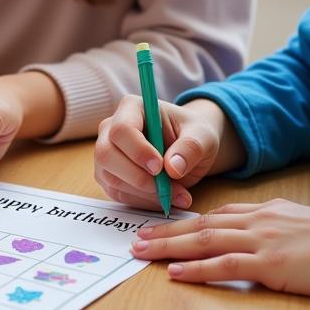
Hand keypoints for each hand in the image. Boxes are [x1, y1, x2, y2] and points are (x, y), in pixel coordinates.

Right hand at [94, 96, 230, 210]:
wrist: (187, 149)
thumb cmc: (193, 135)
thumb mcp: (202, 136)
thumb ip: (191, 147)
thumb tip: (173, 167)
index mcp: (131, 108)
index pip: (121, 129)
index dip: (138, 151)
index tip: (160, 167)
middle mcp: (111, 128)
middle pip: (106, 154)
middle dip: (137, 177)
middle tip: (169, 188)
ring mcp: (106, 153)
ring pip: (110, 177)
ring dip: (144, 193)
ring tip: (177, 196)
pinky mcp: (109, 175)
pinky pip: (117, 194)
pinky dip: (143, 201)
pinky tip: (165, 198)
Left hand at [130, 199, 309, 299]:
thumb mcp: (307, 225)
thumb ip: (283, 229)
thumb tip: (271, 241)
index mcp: (266, 212)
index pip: (217, 216)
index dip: (186, 222)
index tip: (163, 226)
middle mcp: (257, 222)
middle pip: (200, 225)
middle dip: (165, 232)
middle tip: (136, 237)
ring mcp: (261, 241)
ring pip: (202, 241)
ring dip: (167, 247)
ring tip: (141, 252)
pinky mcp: (270, 264)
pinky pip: (223, 265)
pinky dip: (195, 269)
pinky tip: (175, 272)